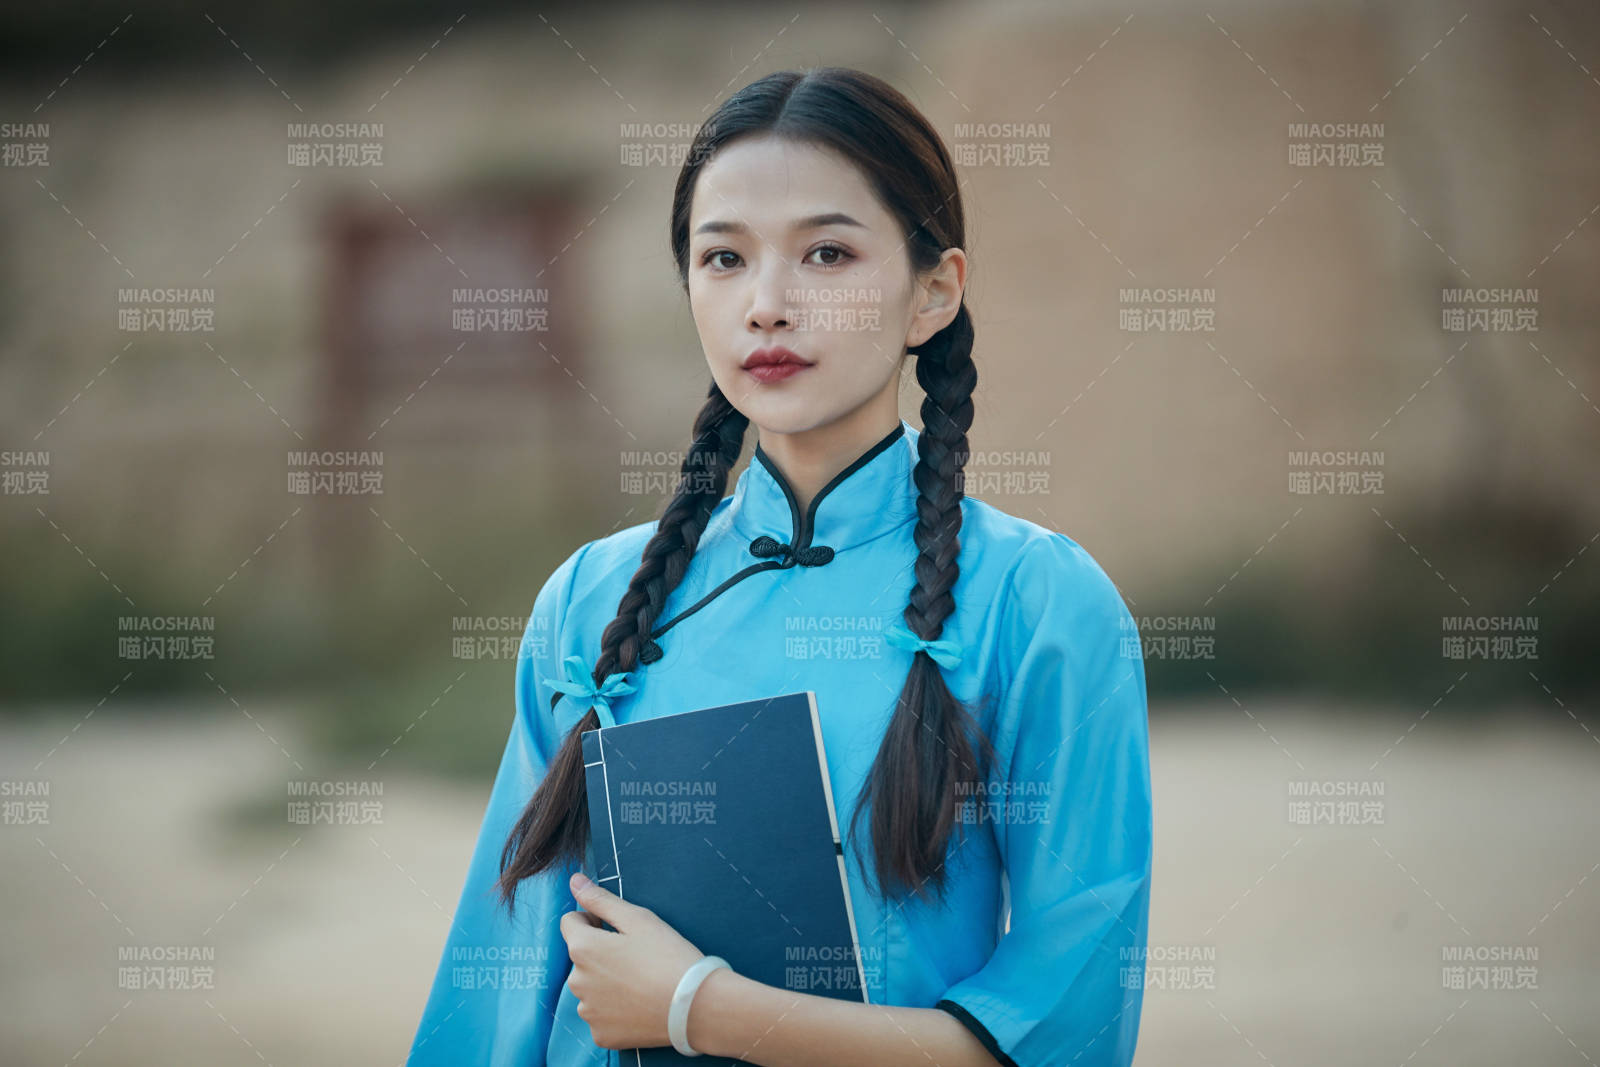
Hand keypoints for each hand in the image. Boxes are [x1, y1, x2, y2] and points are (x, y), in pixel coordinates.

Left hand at [559, 871, 709, 1050]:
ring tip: (639, 980)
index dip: (593, 919)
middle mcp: (577, 982)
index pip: (570, 922)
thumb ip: (600, 899)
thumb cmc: (668, 956)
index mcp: (582, 948)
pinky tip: (639, 1003)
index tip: (618, 927)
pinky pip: (601, 1015)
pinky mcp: (601, 1035)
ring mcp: (588, 1011)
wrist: (694, 1006)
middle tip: (636, 956)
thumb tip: (574, 880)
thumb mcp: (637, 919)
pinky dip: (615, 1009)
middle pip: (581, 957)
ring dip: (605, 981)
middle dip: (600, 952)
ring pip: (590, 987)